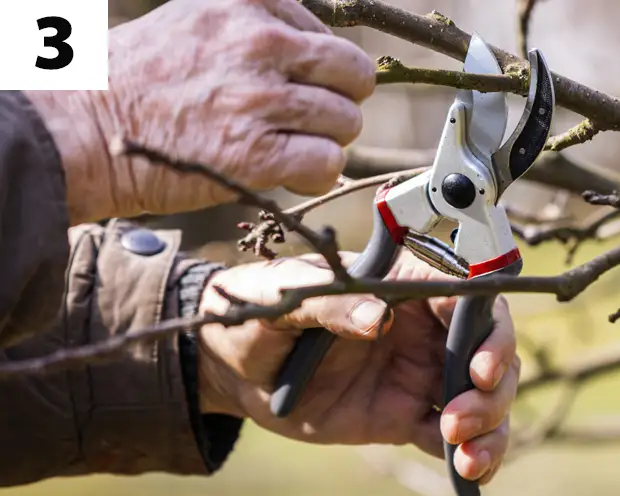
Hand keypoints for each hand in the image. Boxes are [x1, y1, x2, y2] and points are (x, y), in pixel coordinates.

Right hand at [25, 0, 374, 224]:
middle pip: (353, 77)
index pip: (332, 40)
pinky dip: (317, 174)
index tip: (299, 92)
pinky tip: (290, 174)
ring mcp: (258, 100)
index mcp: (249, 5)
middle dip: (338, 103)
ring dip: (325, 142)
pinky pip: (327, 162)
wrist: (84, 128)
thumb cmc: (136, 79)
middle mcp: (260, 45)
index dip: (322, 73)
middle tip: (309, 122)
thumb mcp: (195, 20)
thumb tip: (312, 57)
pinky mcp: (254, 155)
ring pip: (345, 122)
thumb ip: (255, 28)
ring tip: (289, 148)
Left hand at [197, 251, 519, 483]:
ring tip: (465, 453)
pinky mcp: (402, 415)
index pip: (466, 298)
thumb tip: (375, 317)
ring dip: (489, 424)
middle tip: (460, 415)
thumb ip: (329, 303)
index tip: (479, 366)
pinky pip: (449, 435)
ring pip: (480, 397)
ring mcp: (415, 373)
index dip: (489, 330)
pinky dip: (470, 456)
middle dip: (493, 386)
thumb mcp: (286, 298)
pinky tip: (468, 474)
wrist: (235, 365)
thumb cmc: (261, 312)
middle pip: (487, 350)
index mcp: (400, 287)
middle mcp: (419, 329)